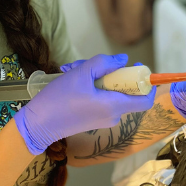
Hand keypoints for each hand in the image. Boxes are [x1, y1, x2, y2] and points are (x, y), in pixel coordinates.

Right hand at [13, 54, 155, 155]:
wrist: (38, 125)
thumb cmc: (59, 99)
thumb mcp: (81, 73)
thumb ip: (104, 63)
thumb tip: (123, 60)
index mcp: (115, 106)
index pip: (146, 100)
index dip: (147, 84)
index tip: (137, 69)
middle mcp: (113, 116)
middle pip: (125, 92)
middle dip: (112, 73)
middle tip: (91, 64)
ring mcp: (103, 120)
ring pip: (110, 93)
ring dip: (96, 78)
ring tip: (72, 69)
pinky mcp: (92, 120)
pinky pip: (101, 100)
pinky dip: (91, 88)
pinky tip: (71, 79)